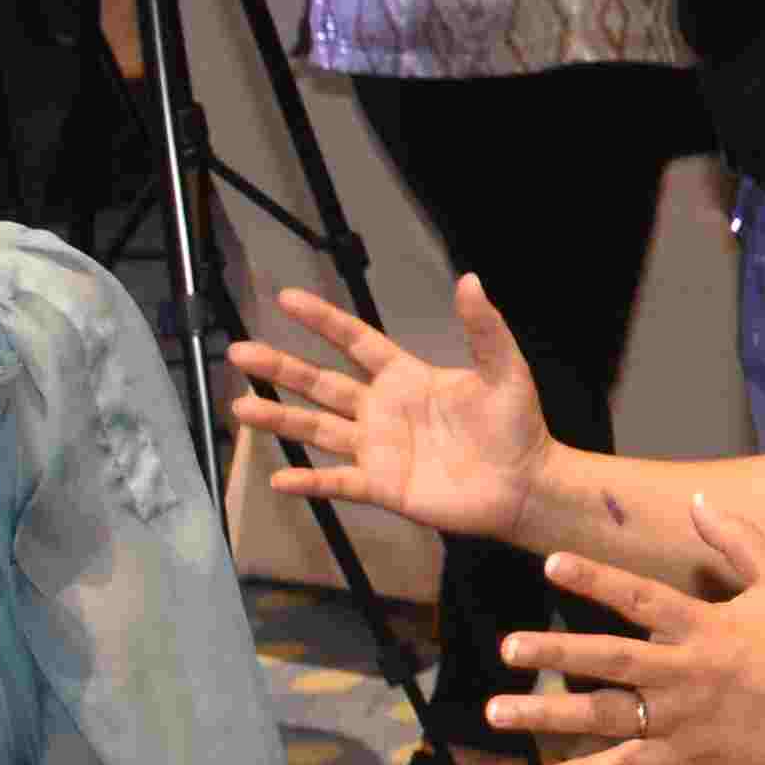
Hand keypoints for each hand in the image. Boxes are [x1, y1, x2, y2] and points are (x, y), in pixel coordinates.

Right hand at [228, 277, 548, 540]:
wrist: (525, 484)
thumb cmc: (516, 426)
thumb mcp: (504, 370)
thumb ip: (483, 328)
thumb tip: (470, 279)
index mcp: (405, 377)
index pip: (355, 341)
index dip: (322, 321)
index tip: (285, 298)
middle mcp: (382, 409)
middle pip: (320, 383)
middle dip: (279, 368)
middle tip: (239, 351)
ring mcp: (378, 448)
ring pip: (317, 429)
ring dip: (279, 420)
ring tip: (240, 408)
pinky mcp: (382, 485)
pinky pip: (338, 481)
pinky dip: (309, 481)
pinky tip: (279, 479)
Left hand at [495, 498, 764, 764]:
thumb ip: (737, 542)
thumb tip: (698, 502)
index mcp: (707, 627)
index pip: (641, 597)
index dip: (595, 578)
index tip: (551, 562)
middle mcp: (686, 674)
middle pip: (611, 661)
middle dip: (556, 654)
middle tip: (507, 648)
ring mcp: (683, 721)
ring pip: (606, 717)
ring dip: (549, 716)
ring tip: (496, 712)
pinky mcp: (687, 759)